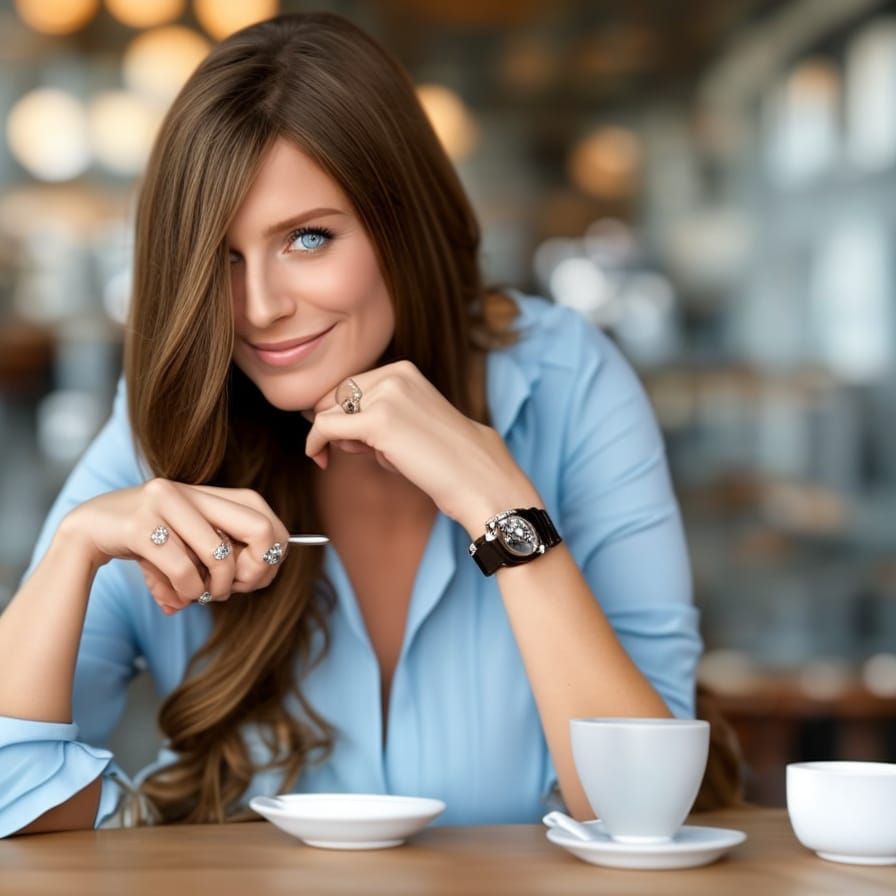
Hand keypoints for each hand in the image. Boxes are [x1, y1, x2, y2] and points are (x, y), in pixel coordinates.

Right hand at [58, 481, 289, 615]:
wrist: (86, 531)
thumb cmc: (147, 542)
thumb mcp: (189, 542)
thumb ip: (225, 553)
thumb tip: (266, 575)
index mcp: (207, 493)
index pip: (265, 517)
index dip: (271, 553)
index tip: (254, 577)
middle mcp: (189, 490)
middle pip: (259, 529)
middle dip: (256, 570)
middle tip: (235, 589)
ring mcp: (164, 503)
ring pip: (221, 556)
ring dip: (216, 589)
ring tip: (200, 595)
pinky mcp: (139, 525)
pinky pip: (184, 570)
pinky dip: (189, 592)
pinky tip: (177, 597)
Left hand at [305, 361, 540, 534]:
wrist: (475, 476)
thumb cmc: (444, 456)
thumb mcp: (410, 418)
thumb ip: (375, 410)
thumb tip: (321, 417)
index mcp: (403, 369)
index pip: (349, 386)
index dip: (342, 413)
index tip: (347, 439)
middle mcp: (394, 374)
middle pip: (335, 397)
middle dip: (338, 425)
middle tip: (361, 451)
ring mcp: (386, 395)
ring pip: (328, 412)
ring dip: (337, 439)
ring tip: (377, 456)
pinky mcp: (376, 420)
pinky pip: (325, 428)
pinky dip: (314, 443)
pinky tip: (319, 458)